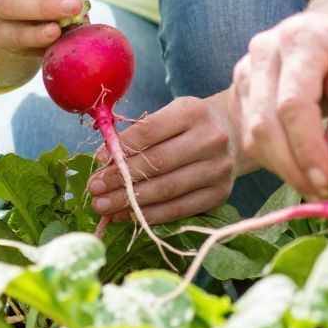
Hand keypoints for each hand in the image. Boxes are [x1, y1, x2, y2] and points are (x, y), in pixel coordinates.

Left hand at [87, 93, 242, 224]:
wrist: (233, 135)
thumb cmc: (189, 125)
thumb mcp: (168, 116)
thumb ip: (138, 134)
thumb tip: (103, 160)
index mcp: (193, 112)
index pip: (148, 132)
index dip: (120, 149)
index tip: (98, 162)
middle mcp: (211, 139)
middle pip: (157, 163)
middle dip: (121, 179)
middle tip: (94, 189)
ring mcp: (219, 169)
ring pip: (167, 190)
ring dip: (130, 202)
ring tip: (103, 206)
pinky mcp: (220, 194)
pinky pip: (179, 209)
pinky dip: (149, 215)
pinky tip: (126, 216)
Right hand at [229, 3, 327, 196]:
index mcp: (301, 39)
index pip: (292, 105)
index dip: (308, 149)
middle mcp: (264, 50)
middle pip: (264, 123)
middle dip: (293, 167)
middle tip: (324, 192)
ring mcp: (246, 68)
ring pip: (252, 134)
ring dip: (284, 167)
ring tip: (318, 182)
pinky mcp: (242, 88)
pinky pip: (249, 134)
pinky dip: (275, 158)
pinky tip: (302, 164)